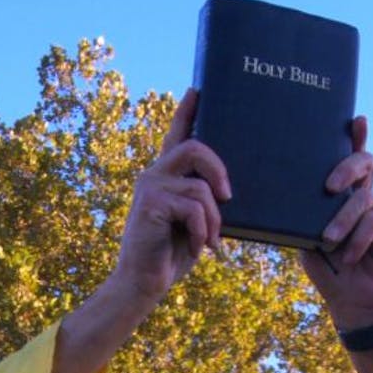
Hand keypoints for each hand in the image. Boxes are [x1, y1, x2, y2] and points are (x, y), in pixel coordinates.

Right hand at [115, 87, 230, 302]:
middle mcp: (154, 175)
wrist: (144, 283)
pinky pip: (194, 208)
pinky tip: (197, 248)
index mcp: (165, 176)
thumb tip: (226, 189)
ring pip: (201, 188)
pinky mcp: (151, 202)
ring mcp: (150, 186)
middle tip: (228, 196)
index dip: (187, 112)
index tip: (197, 89)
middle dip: (219, 170)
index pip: (176, 136)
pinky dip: (201, 231)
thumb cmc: (171, 254)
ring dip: (213, 220)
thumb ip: (201, 198)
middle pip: (195, 147)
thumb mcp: (193, 221)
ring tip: (209, 241)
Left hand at [300, 116, 372, 329]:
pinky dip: (358, 239)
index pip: (350, 159)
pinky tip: (348, 256)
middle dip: (347, 167)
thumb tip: (284, 194)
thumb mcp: (305, 237)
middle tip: (328, 187)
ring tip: (329, 241)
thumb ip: (303, 215)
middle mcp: (362, 197)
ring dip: (343, 220)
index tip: (355, 119)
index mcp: (341, 195)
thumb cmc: (325, 266)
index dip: (356, 137)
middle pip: (364, 164)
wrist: (349, 300)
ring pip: (364, 198)